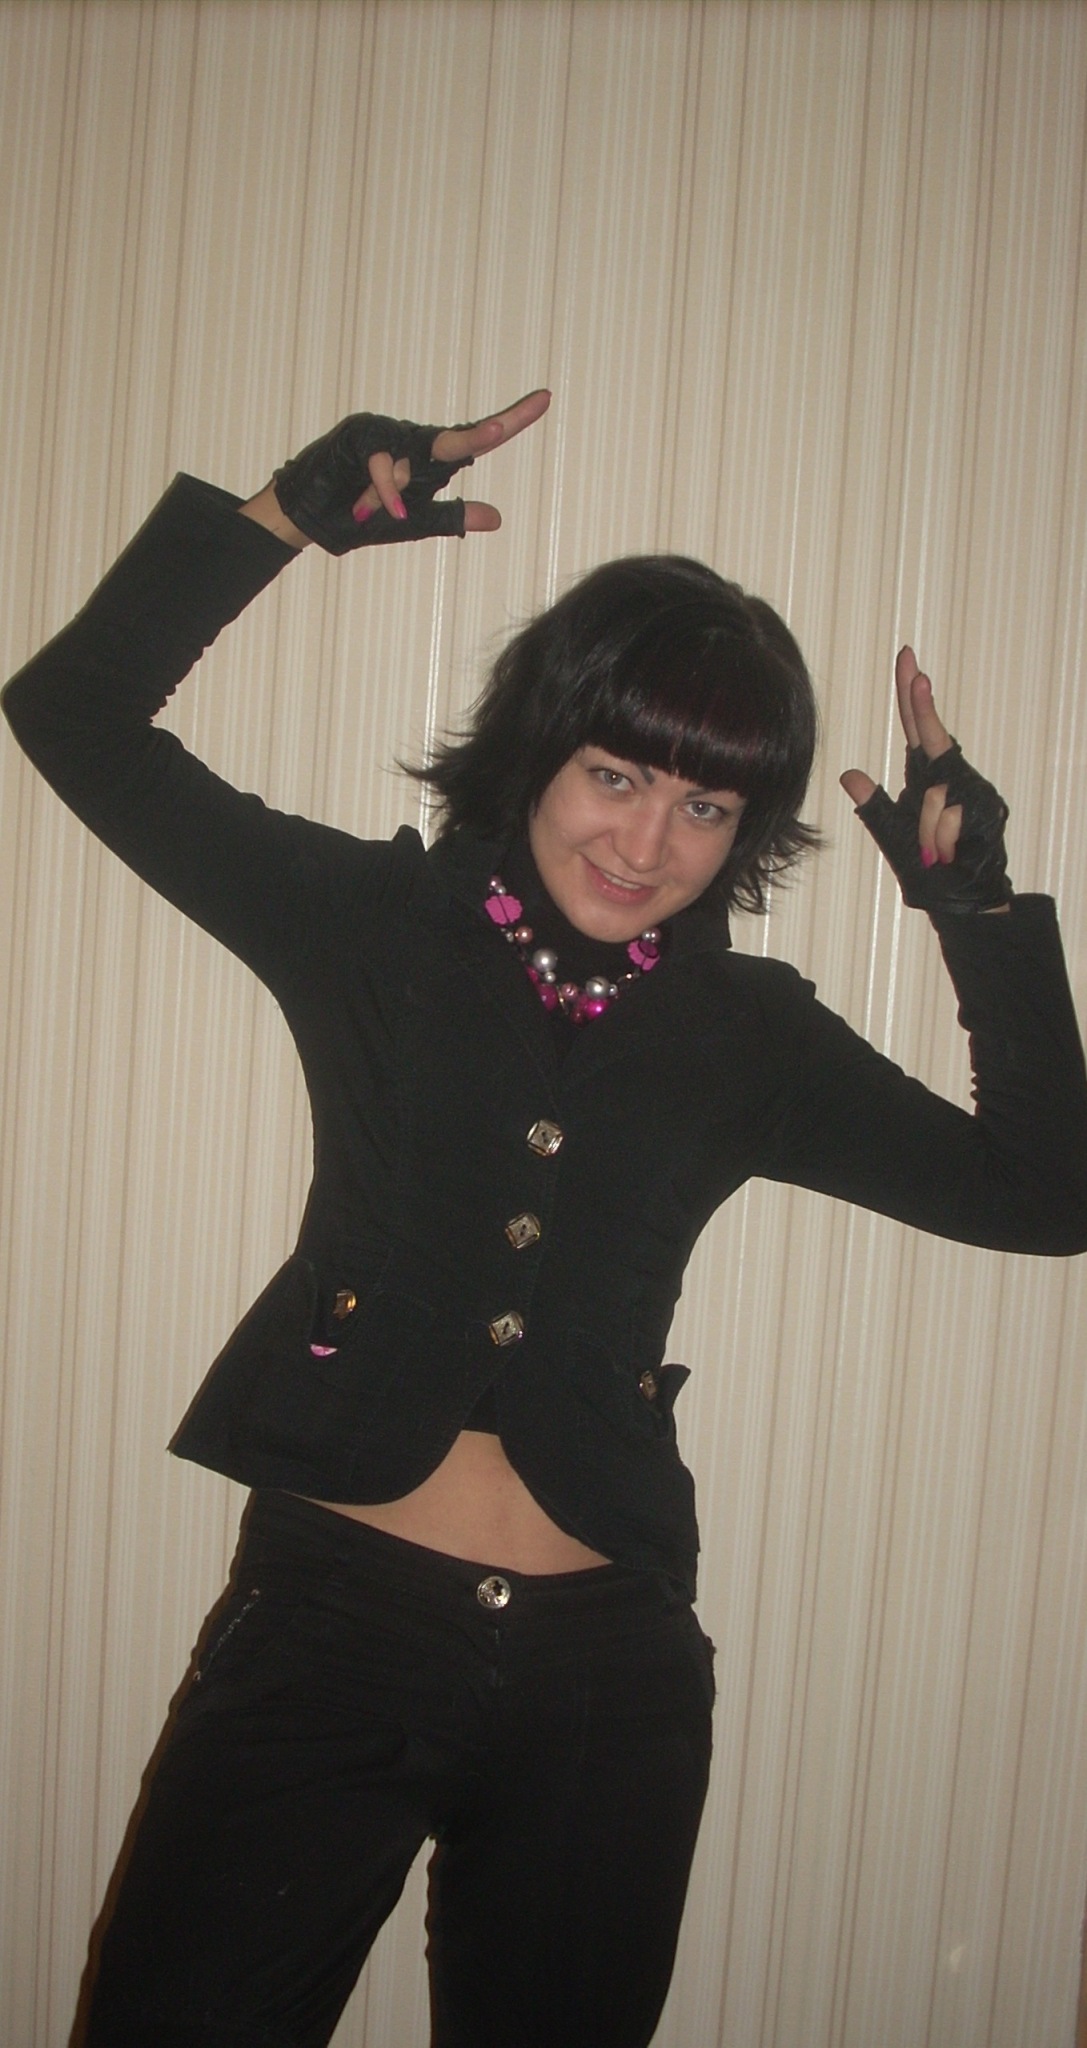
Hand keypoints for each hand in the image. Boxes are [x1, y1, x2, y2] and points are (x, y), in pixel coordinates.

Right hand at [269, 390, 549, 554]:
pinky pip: (382, 464)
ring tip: (375, 514)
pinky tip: (377, 512)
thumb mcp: (415, 523)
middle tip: (505, 426)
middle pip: (457, 439)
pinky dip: (383, 490)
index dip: (513, 421)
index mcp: (430, 458)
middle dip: (483, 434)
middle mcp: (413, 440)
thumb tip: (497, 519)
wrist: (312, 520)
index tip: (546, 399)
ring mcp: (386, 434)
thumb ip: (452, 518)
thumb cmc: (362, 517)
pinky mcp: (359, 438)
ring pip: (411, 463)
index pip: (477, 440)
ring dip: (394, 496)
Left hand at [840, 647, 1012, 913]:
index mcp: (928, 777)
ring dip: (928, 825)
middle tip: (914, 674)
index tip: (906, 659)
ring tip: (932, 852)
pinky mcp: (987, 811)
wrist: (960, 901)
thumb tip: (849, 775)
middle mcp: (952, 777)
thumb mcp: (892, 834)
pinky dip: (942, 837)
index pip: (916, 727)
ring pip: (937, 790)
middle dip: (922, 706)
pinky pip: (952, 815)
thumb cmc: (930, 868)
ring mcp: (973, 792)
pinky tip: (946, 854)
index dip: (911, 694)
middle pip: (933, 736)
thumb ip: (875, 806)